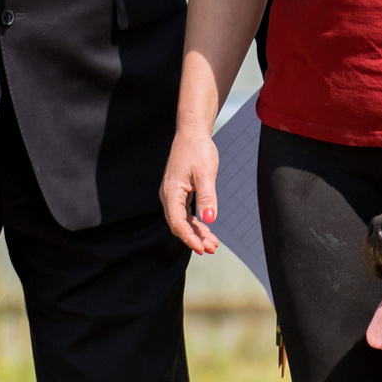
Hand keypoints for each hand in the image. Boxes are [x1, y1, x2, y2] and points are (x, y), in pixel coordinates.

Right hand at [160, 125, 221, 254]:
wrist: (192, 133)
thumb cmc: (198, 150)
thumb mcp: (205, 173)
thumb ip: (207, 197)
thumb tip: (209, 219)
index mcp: (171, 192)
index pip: (177, 222)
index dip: (189, 238)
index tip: (202, 248)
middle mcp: (169, 195)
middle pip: (179, 224)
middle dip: (194, 238)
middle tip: (212, 249)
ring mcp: (173, 194)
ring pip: (183, 220)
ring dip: (197, 232)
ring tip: (213, 243)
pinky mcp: (180, 192)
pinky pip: (186, 213)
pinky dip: (196, 222)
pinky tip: (207, 229)